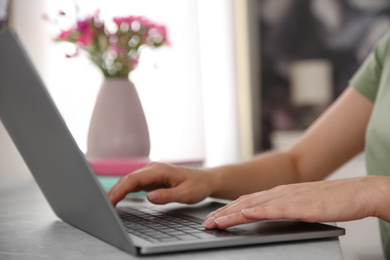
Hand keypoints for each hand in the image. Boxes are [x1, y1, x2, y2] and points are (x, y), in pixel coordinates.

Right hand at [108, 162, 214, 205]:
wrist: (205, 180)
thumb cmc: (197, 186)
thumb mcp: (186, 194)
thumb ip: (167, 195)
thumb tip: (149, 197)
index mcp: (160, 170)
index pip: (134, 179)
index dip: (121, 190)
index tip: (111, 200)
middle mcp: (153, 169)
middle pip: (128, 179)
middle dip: (114, 191)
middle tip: (103, 205)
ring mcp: (151, 172)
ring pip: (129, 180)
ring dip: (118, 190)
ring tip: (107, 203)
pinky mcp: (152, 178)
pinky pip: (134, 183)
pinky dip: (125, 190)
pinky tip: (117, 198)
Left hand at [202, 176, 386, 228]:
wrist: (357, 192)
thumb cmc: (331, 200)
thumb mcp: (301, 203)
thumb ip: (283, 207)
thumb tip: (266, 214)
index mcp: (280, 192)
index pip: (247, 201)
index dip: (228, 209)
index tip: (214, 217)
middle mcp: (281, 192)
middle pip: (245, 202)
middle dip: (223, 213)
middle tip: (207, 222)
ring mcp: (290, 197)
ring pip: (255, 205)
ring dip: (233, 213)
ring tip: (217, 221)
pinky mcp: (302, 205)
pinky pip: (276, 208)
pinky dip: (259, 211)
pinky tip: (246, 214)